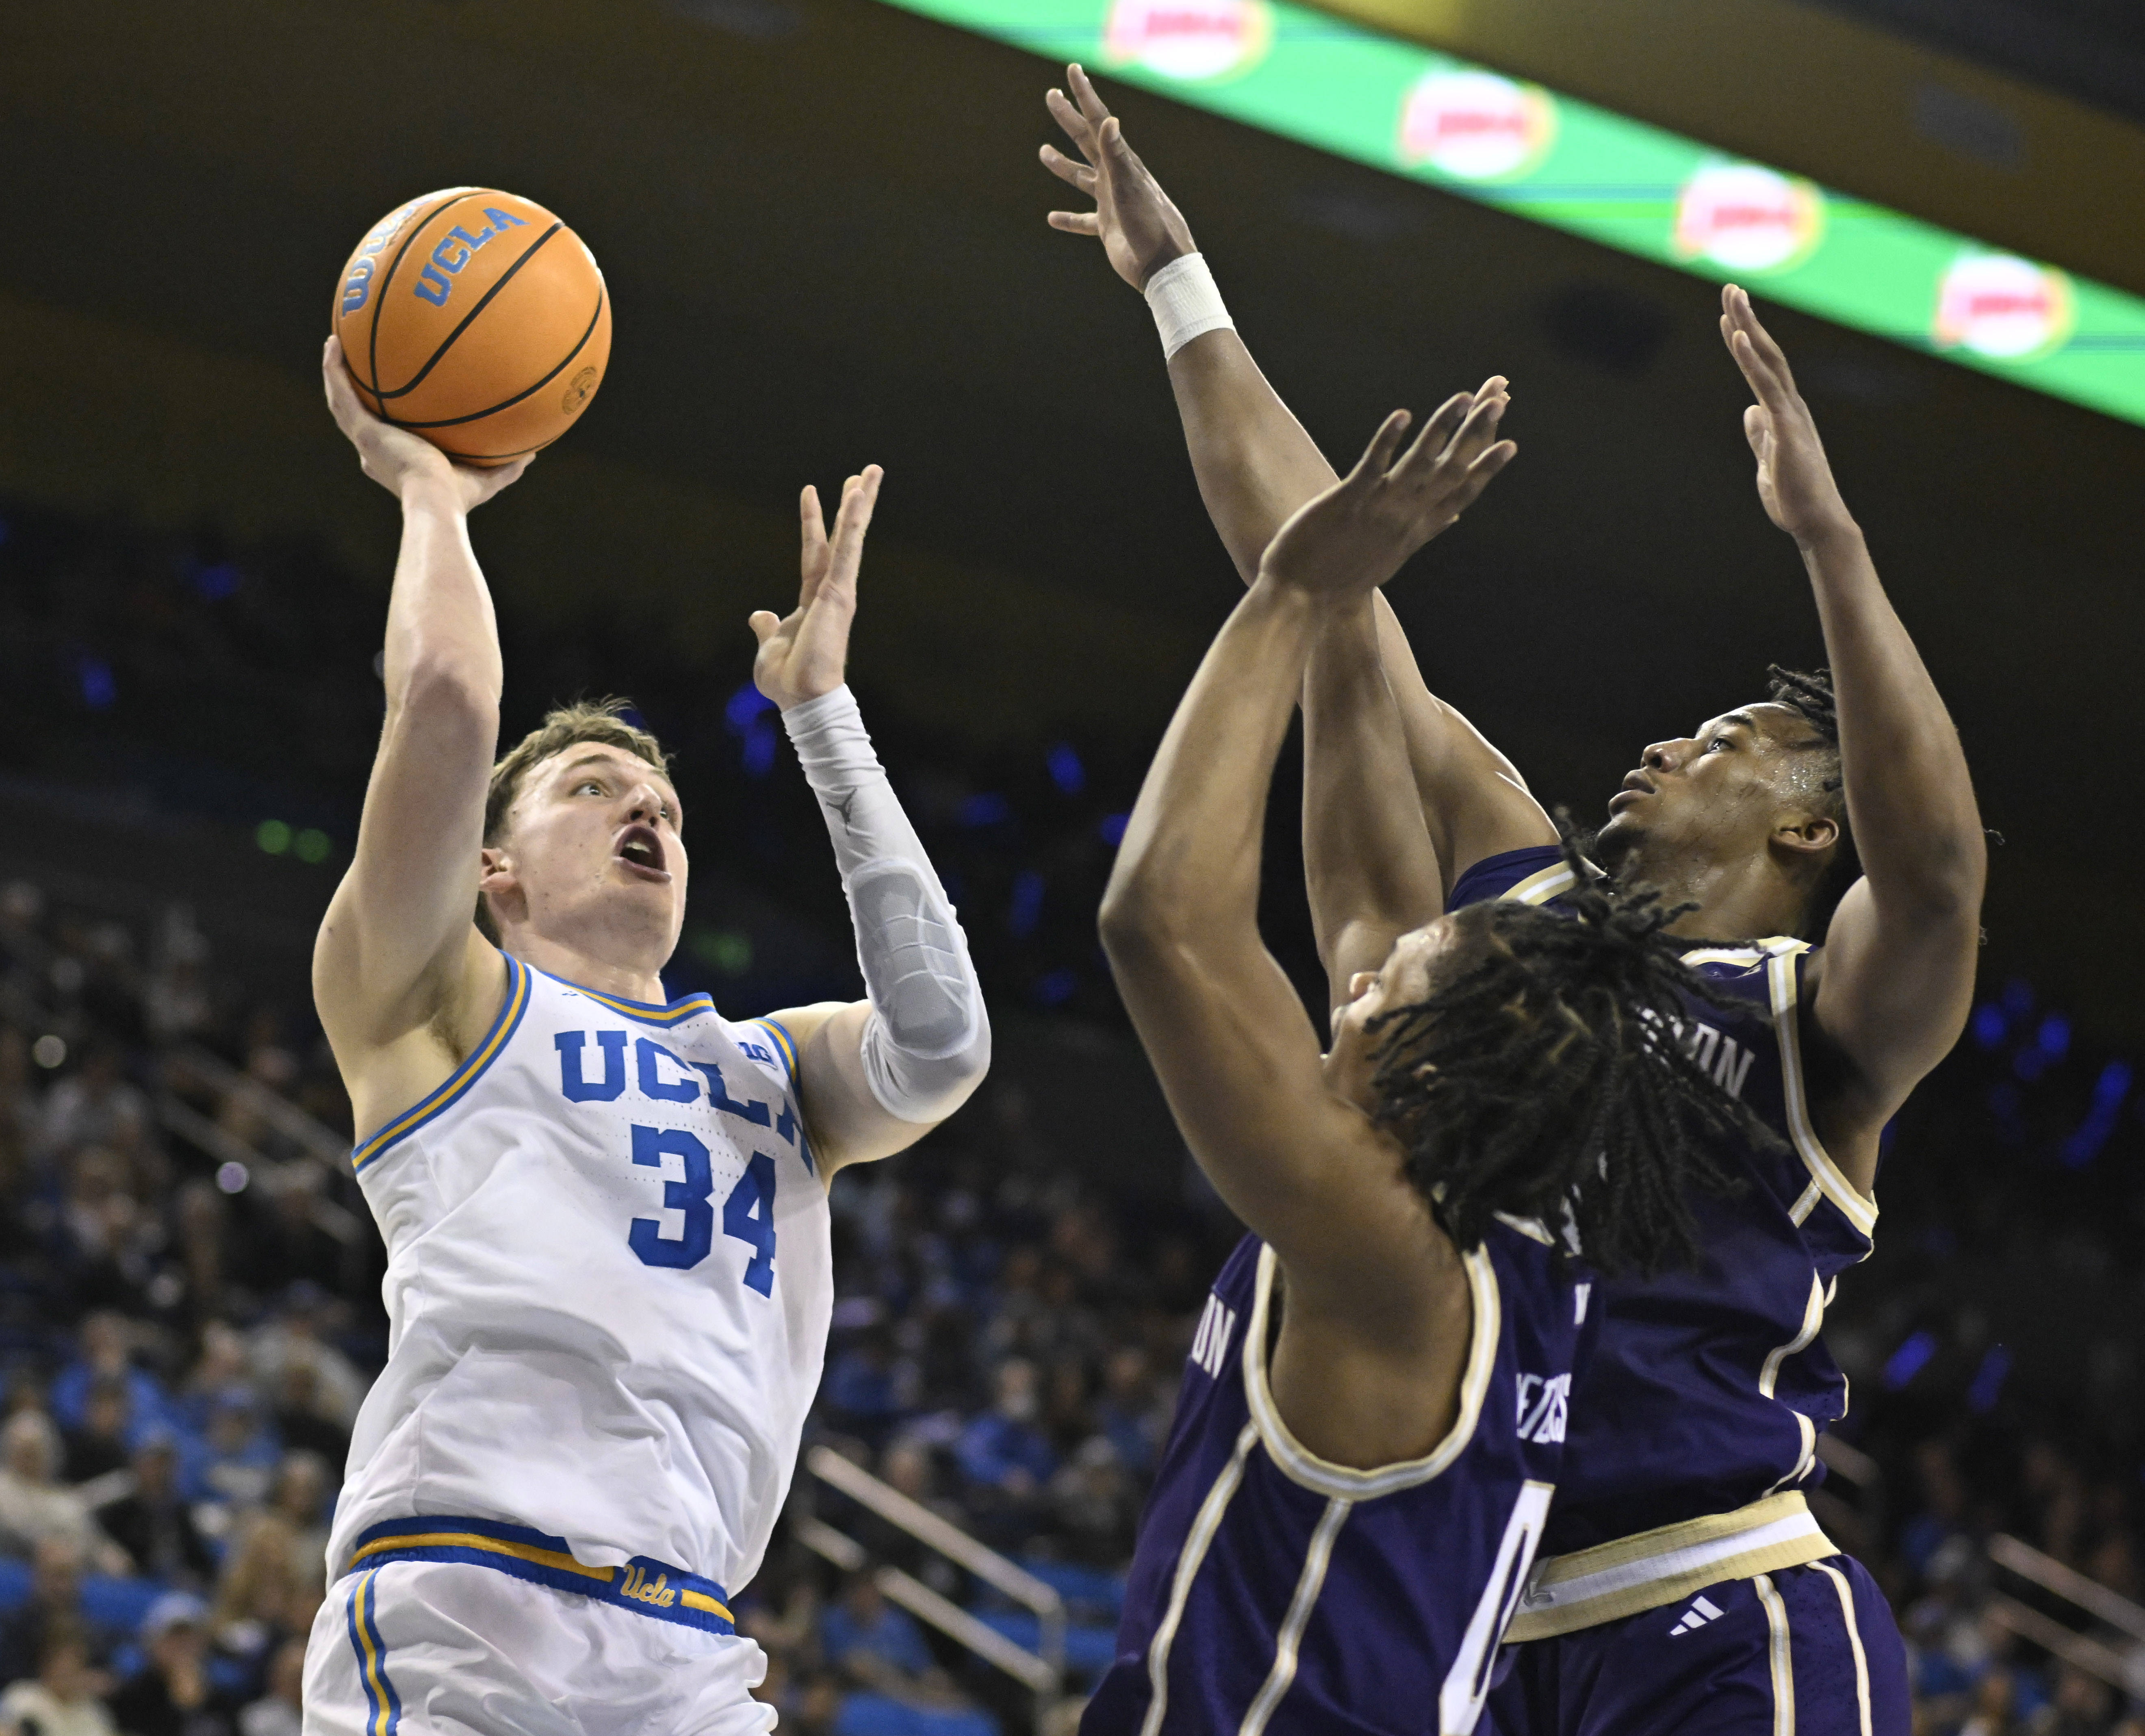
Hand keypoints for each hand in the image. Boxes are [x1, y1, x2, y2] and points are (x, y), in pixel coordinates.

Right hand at [321, 337, 529, 511]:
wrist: (436, 501)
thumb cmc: (460, 499)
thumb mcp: (487, 479)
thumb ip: (507, 465)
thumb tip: (533, 452)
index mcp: (397, 461)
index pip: (386, 437)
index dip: (383, 420)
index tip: (390, 405)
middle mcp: (375, 451)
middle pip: (361, 416)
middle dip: (357, 393)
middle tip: (358, 368)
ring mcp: (365, 441)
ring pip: (342, 402)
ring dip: (337, 374)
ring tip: (335, 346)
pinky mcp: (361, 431)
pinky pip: (341, 394)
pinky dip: (333, 370)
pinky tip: (333, 344)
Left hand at [750, 466, 882, 709]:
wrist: (802, 699)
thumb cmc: (788, 681)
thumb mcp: (769, 646)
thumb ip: (766, 627)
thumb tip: (758, 615)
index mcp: (814, 601)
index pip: (814, 552)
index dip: (813, 522)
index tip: (812, 491)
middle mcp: (832, 592)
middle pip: (843, 537)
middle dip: (852, 505)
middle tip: (863, 474)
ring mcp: (839, 591)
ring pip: (851, 537)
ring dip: (860, 504)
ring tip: (870, 472)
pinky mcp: (841, 593)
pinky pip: (848, 550)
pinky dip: (853, 523)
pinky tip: (858, 496)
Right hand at [1041, 65, 1196, 288]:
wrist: (1162, 263)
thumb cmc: (1151, 224)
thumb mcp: (1131, 186)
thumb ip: (1117, 155)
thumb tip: (1109, 120)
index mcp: (1121, 163)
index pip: (1098, 121)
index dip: (1084, 95)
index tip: (1072, 70)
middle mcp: (1115, 178)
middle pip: (1086, 141)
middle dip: (1069, 118)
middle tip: (1051, 96)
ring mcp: (1110, 202)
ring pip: (1080, 178)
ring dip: (1062, 165)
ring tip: (1043, 152)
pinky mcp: (1107, 227)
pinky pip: (1082, 221)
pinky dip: (1068, 219)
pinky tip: (1052, 218)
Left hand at [1257, 380, 1514, 597]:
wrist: (1303, 600)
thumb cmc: (1343, 577)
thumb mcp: (1391, 556)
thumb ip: (1423, 531)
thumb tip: (1452, 518)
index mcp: (1417, 531)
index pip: (1461, 494)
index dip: (1487, 468)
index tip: (1509, 443)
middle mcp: (1406, 519)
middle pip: (1451, 471)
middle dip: (1476, 434)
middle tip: (1497, 401)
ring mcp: (1379, 510)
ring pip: (1420, 464)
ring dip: (1442, 427)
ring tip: (1462, 397)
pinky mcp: (1347, 502)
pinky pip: (1372, 466)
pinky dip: (1388, 440)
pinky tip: (1402, 414)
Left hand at [1720, 285, 1853, 546]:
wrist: (1817, 524)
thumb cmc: (1795, 497)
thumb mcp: (1768, 461)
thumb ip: (1760, 436)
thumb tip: (1750, 413)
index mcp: (1784, 412)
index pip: (1762, 367)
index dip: (1745, 339)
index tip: (1729, 316)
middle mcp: (1790, 406)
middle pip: (1766, 353)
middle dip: (1747, 319)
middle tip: (1730, 287)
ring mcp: (1790, 415)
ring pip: (1767, 361)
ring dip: (1748, 327)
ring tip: (1732, 298)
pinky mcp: (1787, 429)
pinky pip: (1768, 387)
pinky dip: (1751, 360)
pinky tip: (1739, 338)